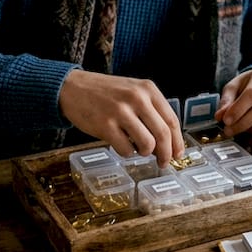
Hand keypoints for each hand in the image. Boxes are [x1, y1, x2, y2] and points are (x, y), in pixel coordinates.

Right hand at [59, 69, 183, 165]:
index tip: (178, 154)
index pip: (171, 120)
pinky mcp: (105, 125)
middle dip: (166, 154)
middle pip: (162, 134)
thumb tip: (166, 145)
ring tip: (137, 149)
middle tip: (163, 163)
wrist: (73, 88)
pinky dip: (126, 153)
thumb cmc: (106, 93)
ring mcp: (120, 111)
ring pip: (147, 144)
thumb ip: (150, 112)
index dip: (177, 142)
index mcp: (148, 89)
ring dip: (144, 153)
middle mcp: (137, 98)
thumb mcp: (133, 92)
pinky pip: (125, 150)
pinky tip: (121, 145)